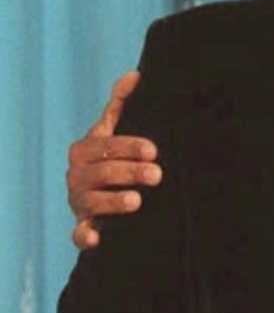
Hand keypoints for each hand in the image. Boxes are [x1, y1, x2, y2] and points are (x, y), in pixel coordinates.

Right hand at [68, 71, 161, 248]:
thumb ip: (120, 105)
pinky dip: (85, 236)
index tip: (153, 150)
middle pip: (102, 173)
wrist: (101, 195)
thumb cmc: (111, 157)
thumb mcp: (113, 131)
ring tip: (136, 201)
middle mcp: (77, 175)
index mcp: (85, 150)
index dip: (129, 147)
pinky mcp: (83, 226)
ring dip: (112, 201)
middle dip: (129, 173)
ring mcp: (79, 201)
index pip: (106, 145)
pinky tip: (96, 238)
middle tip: (157, 175)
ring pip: (92, 201)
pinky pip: (79, 233)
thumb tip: (135, 75)